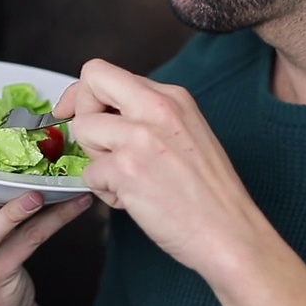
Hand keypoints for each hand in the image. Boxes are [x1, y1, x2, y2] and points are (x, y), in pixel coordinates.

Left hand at [64, 59, 305, 305]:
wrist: (229, 232)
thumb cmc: (211, 194)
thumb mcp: (188, 132)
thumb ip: (149, 115)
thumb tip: (106, 112)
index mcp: (173, 97)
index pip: (106, 73)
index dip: (84, 92)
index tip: (76, 111)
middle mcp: (156, 108)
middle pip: (90, 83)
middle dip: (81, 114)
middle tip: (98, 146)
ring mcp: (139, 136)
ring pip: (83, 130)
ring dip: (96, 159)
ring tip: (127, 180)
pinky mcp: (125, 168)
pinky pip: (89, 173)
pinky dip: (105, 192)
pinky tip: (134, 200)